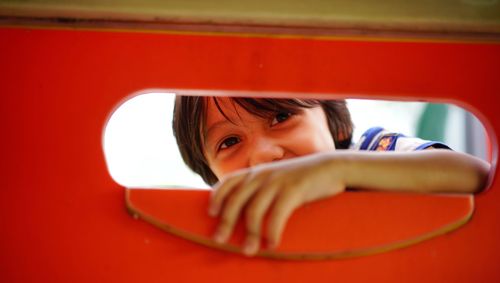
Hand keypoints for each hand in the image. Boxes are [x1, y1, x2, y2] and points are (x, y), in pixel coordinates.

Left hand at [208, 152, 345, 255]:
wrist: (329, 167)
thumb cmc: (301, 178)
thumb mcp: (276, 177)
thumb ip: (260, 187)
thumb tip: (245, 208)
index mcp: (257, 172)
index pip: (228, 182)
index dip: (217, 197)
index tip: (211, 213)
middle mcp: (262, 175)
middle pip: (236, 199)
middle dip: (226, 222)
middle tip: (219, 240)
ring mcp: (277, 181)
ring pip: (254, 210)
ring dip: (250, 234)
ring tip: (249, 251)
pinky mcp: (293, 189)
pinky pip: (277, 214)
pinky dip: (272, 232)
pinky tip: (272, 244)